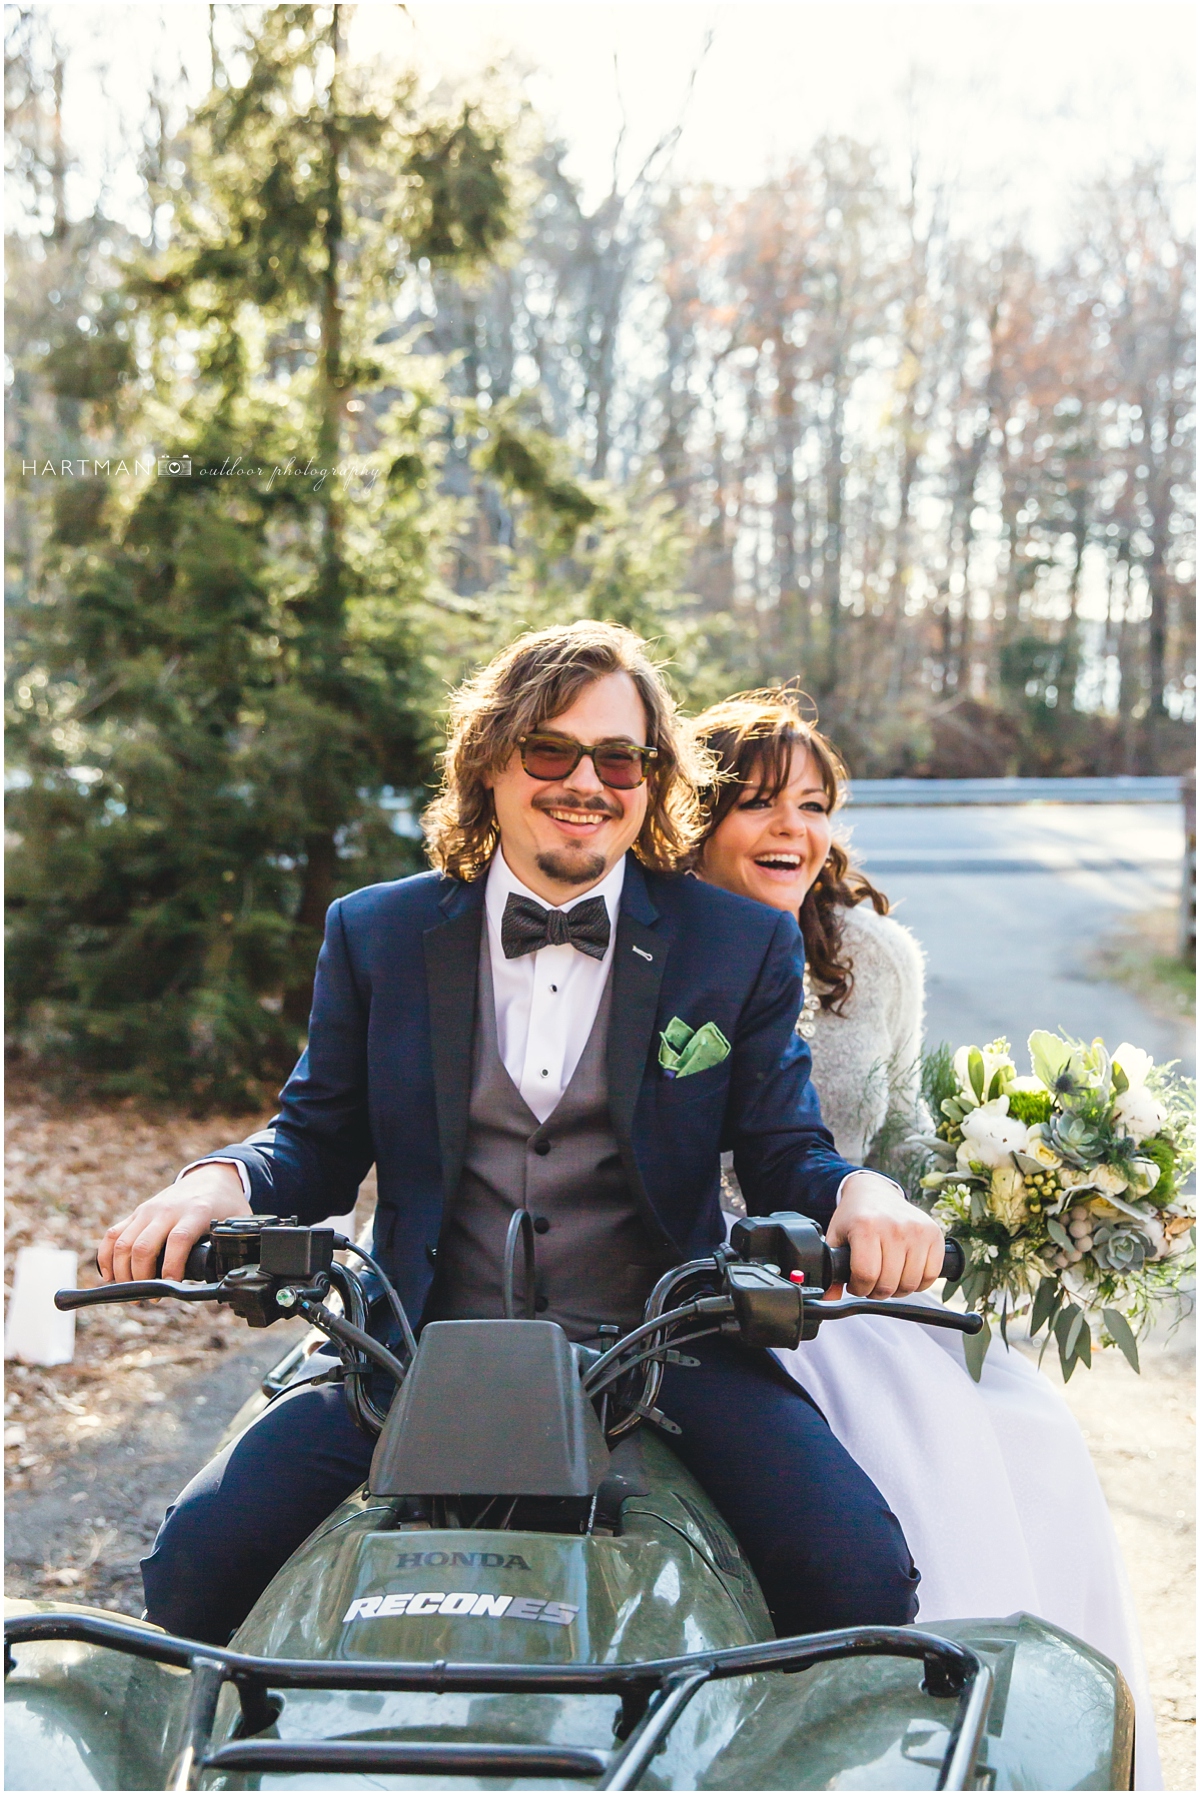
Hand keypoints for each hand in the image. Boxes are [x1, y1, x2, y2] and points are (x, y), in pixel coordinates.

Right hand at [98, 1164, 250, 1282]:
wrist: (212, 1177)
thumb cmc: (225, 1205)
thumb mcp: (237, 1223)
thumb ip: (234, 1247)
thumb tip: (234, 1277)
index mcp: (196, 1211)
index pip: (177, 1240)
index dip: (171, 1267)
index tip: (171, 1287)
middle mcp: (167, 1209)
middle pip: (143, 1246)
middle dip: (142, 1278)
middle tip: (151, 1298)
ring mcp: (148, 1210)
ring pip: (123, 1243)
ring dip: (123, 1273)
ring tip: (134, 1293)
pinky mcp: (136, 1213)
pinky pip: (112, 1235)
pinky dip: (106, 1258)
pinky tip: (110, 1277)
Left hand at [826, 1171, 945, 1298]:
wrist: (875, 1191)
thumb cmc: (855, 1216)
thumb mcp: (836, 1237)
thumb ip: (831, 1268)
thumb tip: (829, 1298)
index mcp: (866, 1226)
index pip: (866, 1275)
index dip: (859, 1288)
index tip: (856, 1284)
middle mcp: (894, 1227)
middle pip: (888, 1284)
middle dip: (876, 1291)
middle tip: (871, 1281)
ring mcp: (917, 1230)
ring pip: (910, 1283)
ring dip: (897, 1289)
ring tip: (887, 1277)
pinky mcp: (933, 1234)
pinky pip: (931, 1275)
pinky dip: (919, 1283)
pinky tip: (906, 1274)